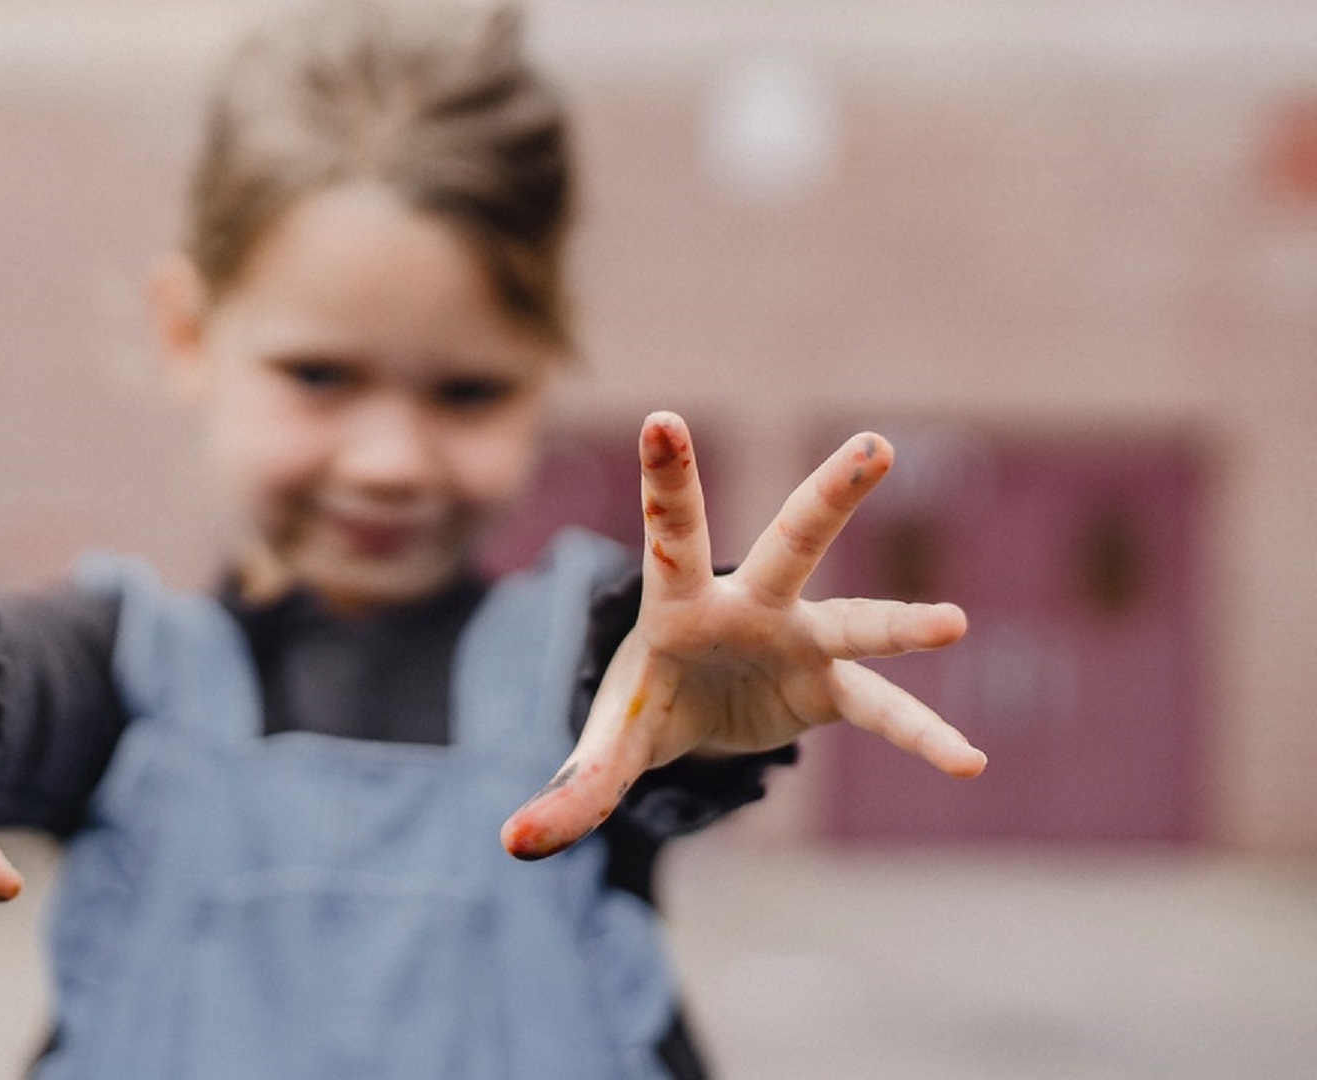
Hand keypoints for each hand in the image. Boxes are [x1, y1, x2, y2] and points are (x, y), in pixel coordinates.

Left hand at [501, 413, 984, 858]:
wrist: (695, 716)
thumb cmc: (647, 701)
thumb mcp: (606, 745)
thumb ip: (570, 789)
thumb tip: (515, 843)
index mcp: (677, 600)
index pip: (668, 534)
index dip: (667, 480)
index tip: (662, 419)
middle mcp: (749, 604)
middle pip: (791, 542)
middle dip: (830, 496)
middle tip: (875, 446)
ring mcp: (798, 639)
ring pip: (857, 622)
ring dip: (901, 625)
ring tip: (953, 623)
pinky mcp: (828, 686)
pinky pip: (882, 712)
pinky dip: (921, 739)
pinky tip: (967, 762)